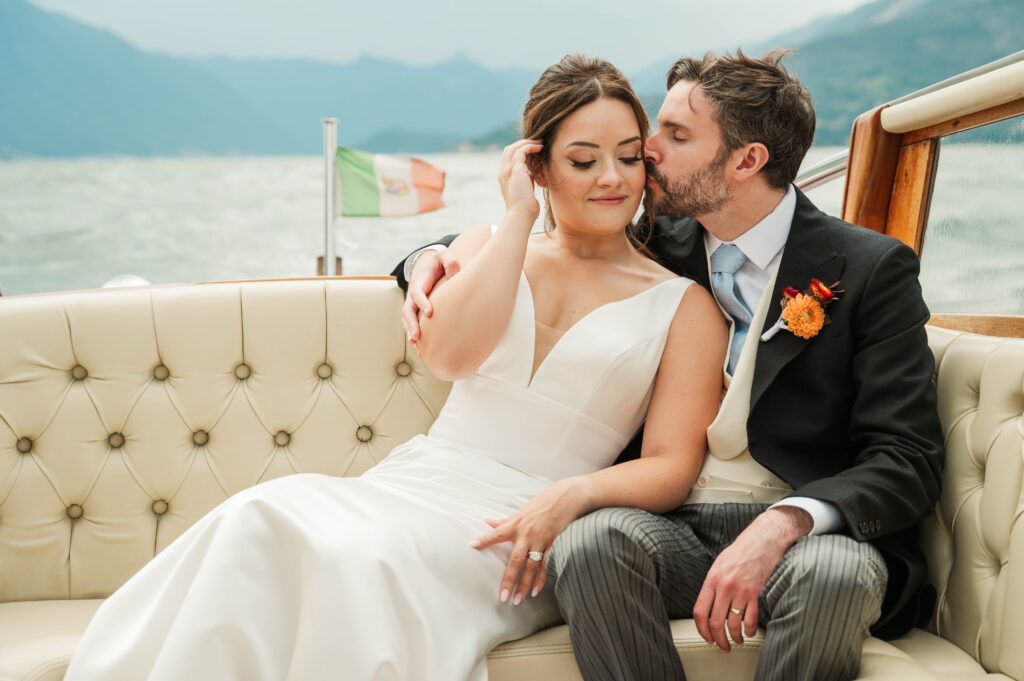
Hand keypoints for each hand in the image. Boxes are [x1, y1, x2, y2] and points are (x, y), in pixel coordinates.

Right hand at [401, 248, 460, 343]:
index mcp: (419, 282)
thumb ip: (449, 262)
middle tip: (417, 336)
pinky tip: (421, 351)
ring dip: (411, 333)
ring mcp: (412, 304)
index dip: (422, 303)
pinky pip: (411, 325)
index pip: (418, 293)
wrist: (426, 264)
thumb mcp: (443, 256)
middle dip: (411, 324)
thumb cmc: (437, 262)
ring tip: (417, 348)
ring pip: (407, 320)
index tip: (429, 313)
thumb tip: (456, 274)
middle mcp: (412, 295)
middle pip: (408, 311)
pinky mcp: (415, 311)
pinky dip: (414, 337)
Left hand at [470, 478, 590, 604]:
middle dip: (509, 579)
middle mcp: (528, 533)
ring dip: (525, 584)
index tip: (472, 545)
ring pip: (532, 566)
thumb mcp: (521, 511)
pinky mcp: (555, 543)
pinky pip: (547, 564)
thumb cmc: (542, 504)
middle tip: (503, 596)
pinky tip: (536, 590)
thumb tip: (487, 522)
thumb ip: (505, 521)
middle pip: (516, 560)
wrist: (567, 497)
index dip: (485, 538)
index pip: (497, 533)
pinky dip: (542, 578)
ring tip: (518, 599)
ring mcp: (542, 540)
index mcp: (517, 524)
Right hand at [498, 139, 542, 219]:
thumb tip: (534, 175)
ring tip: (540, 143)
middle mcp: (503, 171)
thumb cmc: (525, 208)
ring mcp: (507, 170)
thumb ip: (527, 181)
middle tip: (537, 143)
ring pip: (514, 147)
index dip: (520, 151)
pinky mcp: (515, 169)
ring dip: (527, 142)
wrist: (521, 215)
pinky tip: (539, 148)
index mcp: (504, 177)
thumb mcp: (525, 190)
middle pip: (509, 149)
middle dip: (523, 143)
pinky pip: (522, 151)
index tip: (533, 150)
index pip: (509, 158)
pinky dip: (530, 146)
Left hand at [693, 507, 811, 650]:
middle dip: (718, 639)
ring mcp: (740, 590)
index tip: (706, 637)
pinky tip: (748, 632)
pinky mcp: (756, 592)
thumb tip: (709, 604)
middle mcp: (724, 586)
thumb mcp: (720, 564)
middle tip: (722, 646)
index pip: (699, 611)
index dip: (701, 629)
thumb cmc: (742, 550)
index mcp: (712, 579)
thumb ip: (713, 584)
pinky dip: (749, 630)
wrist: (764, 539)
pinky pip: (750, 619)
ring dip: (734, 637)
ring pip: (733, 624)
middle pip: (715, 622)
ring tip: (736, 640)